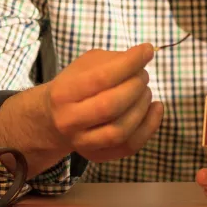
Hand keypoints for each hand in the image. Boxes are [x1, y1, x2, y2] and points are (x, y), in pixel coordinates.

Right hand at [44, 43, 162, 162]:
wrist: (52, 119)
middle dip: (135, 86)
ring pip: (120, 130)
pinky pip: (130, 146)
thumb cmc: (73, 86)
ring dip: (142, 107)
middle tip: (143, 75)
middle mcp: (70, 121)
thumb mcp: (84, 65)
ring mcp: (83, 143)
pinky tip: (155, 108)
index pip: (101, 78)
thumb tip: (141, 57)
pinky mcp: (97, 156)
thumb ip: (110, 60)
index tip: (147, 51)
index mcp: (63, 93)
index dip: (128, 63)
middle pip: (110, 106)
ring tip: (146, 91)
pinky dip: (149, 126)